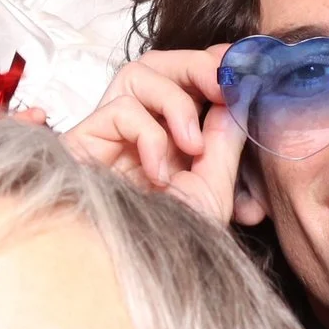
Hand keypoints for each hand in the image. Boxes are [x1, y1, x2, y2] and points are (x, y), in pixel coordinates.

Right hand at [63, 45, 247, 225]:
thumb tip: (235, 100)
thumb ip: (223, 143)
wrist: (134, 266)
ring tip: (192, 144)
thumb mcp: (213, 190)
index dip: (211, 64)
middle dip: (197, 67)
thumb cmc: (169, 237)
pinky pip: (121, 109)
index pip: (186, 78)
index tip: (243, 67)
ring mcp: (110, 131)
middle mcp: (138, 125)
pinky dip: (149, 136)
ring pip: (138, 74)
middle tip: (224, 87)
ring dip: (175, 101)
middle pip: (160, 63)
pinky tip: (158, 173)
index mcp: (170, 134)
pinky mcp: (86, 138)